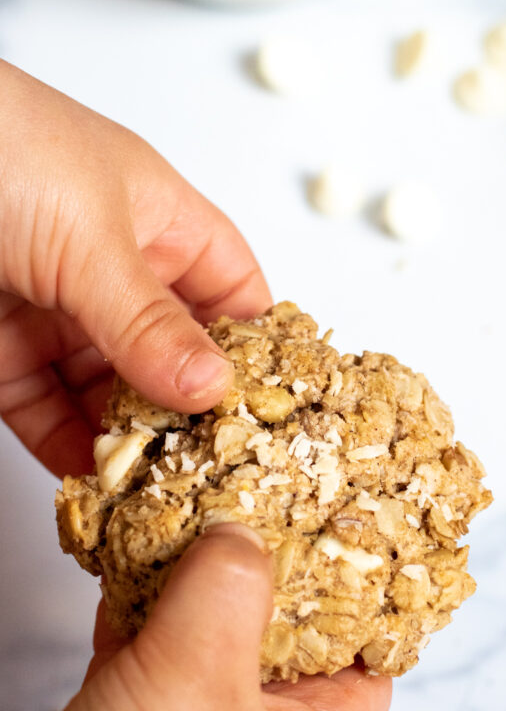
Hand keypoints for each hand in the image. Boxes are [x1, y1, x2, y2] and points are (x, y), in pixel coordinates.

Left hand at [0, 59, 270, 477]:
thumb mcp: (91, 236)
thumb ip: (147, 321)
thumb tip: (212, 386)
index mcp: (158, 222)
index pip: (231, 291)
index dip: (256, 345)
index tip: (274, 406)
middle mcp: (114, 271)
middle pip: (173, 354)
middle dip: (192, 410)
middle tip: (215, 467)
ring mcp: (59, 313)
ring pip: (111, 393)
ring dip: (131, 440)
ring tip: (157, 488)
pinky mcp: (4, 352)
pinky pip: (47, 411)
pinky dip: (69, 448)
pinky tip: (95, 480)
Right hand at [0, 524, 391, 710]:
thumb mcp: (202, 670)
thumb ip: (231, 586)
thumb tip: (240, 535)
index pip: (367, 667)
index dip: (368, 606)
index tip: (355, 543)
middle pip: (289, 638)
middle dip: (274, 574)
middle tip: (270, 512)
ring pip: (213, 635)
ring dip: (201, 582)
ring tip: (202, 520)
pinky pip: (150, 644)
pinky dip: (144, 603)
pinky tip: (135, 560)